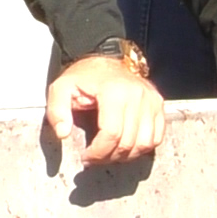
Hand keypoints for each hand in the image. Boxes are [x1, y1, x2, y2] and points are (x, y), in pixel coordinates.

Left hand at [45, 54, 164, 164]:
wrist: (107, 60)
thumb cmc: (84, 77)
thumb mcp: (61, 88)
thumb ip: (57, 111)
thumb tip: (63, 133)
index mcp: (114, 92)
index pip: (111, 134)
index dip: (98, 152)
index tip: (86, 156)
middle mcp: (137, 95)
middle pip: (128, 142)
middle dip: (109, 157)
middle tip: (96, 157)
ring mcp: (151, 100)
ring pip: (144, 143)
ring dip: (126, 156)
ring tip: (110, 153)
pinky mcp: (158, 105)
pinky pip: (156, 137)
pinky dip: (142, 148)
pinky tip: (126, 146)